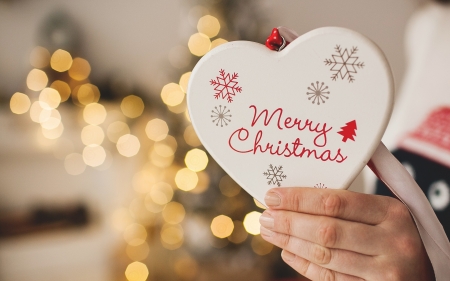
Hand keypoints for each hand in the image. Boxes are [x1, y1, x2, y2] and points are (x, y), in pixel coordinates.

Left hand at [260, 187, 433, 280]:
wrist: (424, 274)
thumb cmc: (398, 235)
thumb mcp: (390, 209)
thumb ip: (359, 192)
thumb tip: (331, 160)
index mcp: (392, 212)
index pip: (336, 202)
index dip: (299, 199)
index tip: (273, 195)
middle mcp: (391, 242)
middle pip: (326, 231)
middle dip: (289, 222)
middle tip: (264, 216)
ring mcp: (384, 271)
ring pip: (324, 256)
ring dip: (290, 242)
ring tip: (269, 231)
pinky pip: (329, 279)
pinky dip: (304, 265)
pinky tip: (287, 251)